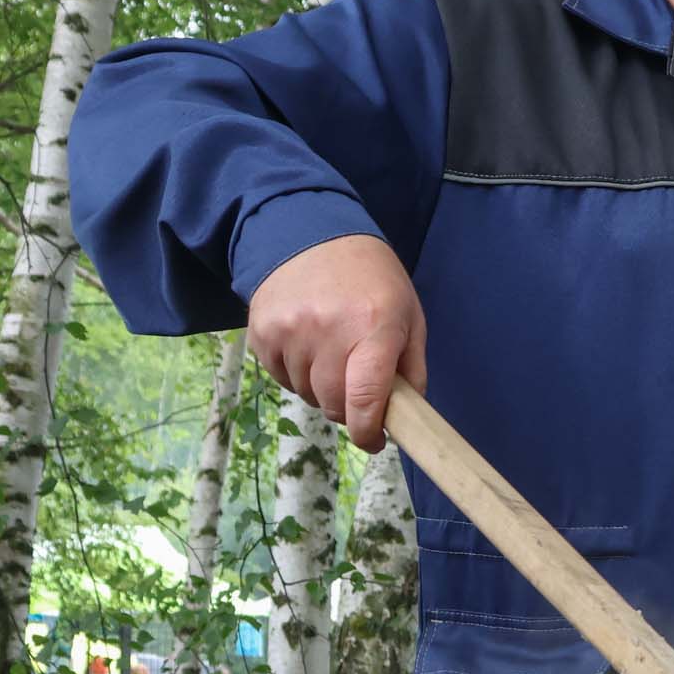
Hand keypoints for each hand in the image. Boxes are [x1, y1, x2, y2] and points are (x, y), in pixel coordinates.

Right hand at [245, 234, 427, 452]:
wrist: (310, 232)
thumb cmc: (371, 279)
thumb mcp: (408, 315)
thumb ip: (412, 368)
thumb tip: (407, 417)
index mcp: (374, 327)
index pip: (365, 398)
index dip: (369, 431)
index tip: (375, 441)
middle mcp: (327, 330)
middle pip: (333, 403)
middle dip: (348, 408)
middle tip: (357, 389)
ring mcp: (289, 331)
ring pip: (306, 393)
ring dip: (321, 388)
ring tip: (332, 354)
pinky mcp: (261, 332)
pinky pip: (280, 377)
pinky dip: (296, 373)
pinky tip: (308, 345)